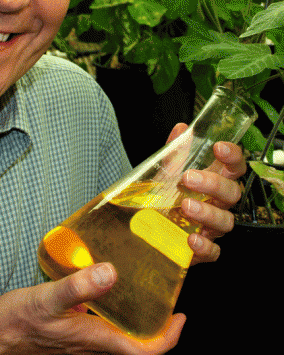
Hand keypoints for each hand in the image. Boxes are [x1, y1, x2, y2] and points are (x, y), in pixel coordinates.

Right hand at [0, 263, 185, 354]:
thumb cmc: (15, 324)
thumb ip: (77, 287)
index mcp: (92, 339)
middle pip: (135, 344)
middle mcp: (91, 345)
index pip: (142, 350)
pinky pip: (100, 327)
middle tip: (167, 299)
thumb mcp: (46, 300)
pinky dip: (112, 313)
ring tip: (143, 290)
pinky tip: (105, 290)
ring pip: (118, 336)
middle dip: (157, 327)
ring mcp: (80, 341)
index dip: (167, 338)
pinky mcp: (69, 333)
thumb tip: (110, 272)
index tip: (180, 317)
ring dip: (136, 319)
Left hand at [166, 123, 245, 264]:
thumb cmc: (164, 194)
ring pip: (226, 222)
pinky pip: (213, 251)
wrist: (146, 222)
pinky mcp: (202, 249)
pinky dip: (205, 246)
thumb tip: (181, 129)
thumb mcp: (166, 170)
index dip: (233, 156)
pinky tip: (191, 238)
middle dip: (213, 184)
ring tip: (185, 205)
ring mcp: (212, 227)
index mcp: (214, 180)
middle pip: (232, 193)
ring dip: (207, 213)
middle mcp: (218, 203)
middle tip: (188, 178)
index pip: (235, 167)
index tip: (219, 147)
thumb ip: (175, 151)